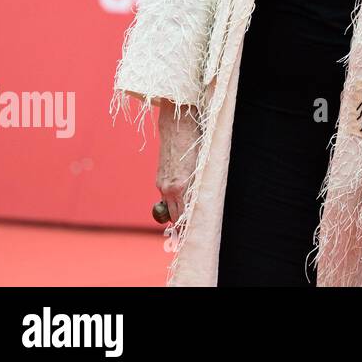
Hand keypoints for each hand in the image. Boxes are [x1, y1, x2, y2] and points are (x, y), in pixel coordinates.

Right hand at [156, 102, 200, 223]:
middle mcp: (169, 188)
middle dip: (182, 225)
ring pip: (169, 207)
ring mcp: (162, 184)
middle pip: (175, 216)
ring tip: (185, 224)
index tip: (194, 234)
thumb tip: (200, 202)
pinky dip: (173, 202)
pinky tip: (180, 204)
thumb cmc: (196, 144)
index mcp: (181, 186)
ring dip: (176, 215)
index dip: (189, 225)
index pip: (185, 214)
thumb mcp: (201, 167)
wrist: (178, 127)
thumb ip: (198, 186)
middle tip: (189, 234)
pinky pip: (166, 196)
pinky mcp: (159, 179)